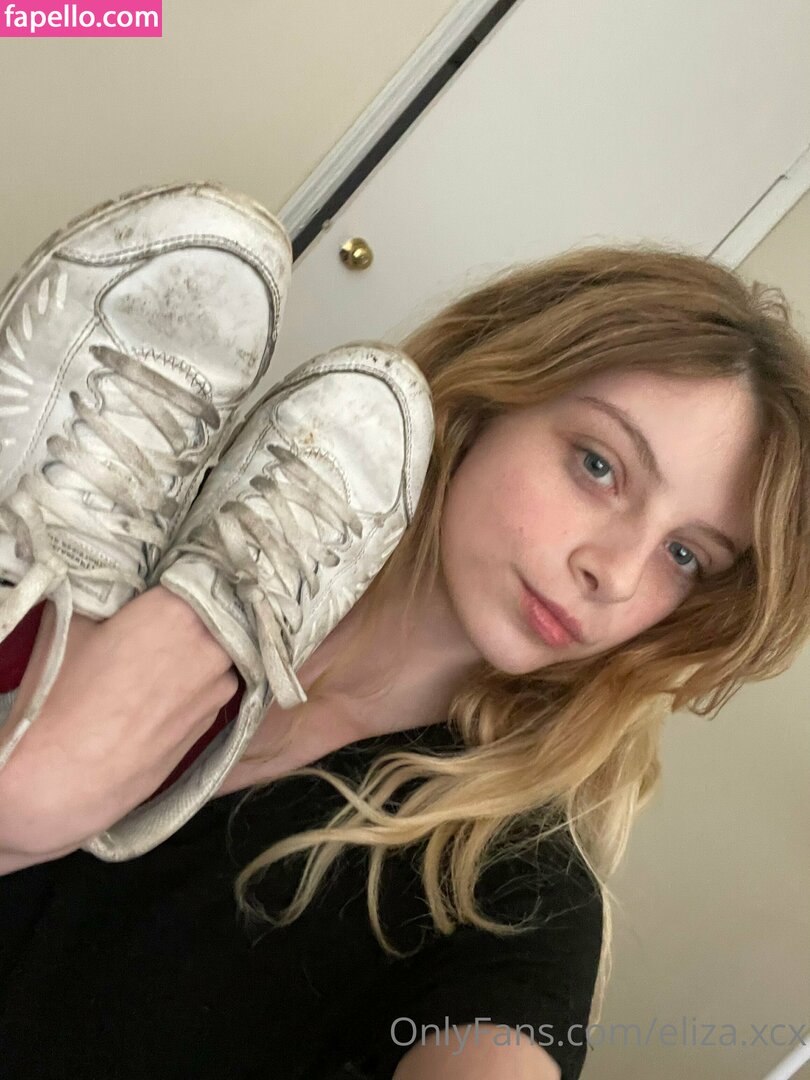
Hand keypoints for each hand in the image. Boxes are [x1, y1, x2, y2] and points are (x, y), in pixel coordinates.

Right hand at [0, 586, 237, 855]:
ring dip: (194, 655)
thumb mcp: (75, 625)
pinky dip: (192, 688)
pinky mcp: (214, 721)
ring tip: (152, 667)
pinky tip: (159, 697)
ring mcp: (219, 686)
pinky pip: (210, 689)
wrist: (66, 778)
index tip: (166, 585)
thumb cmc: (64, 695)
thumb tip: (118, 586)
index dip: (180, 580)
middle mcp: (213, 644)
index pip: (197, 575)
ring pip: (215, 654)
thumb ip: (108, 597)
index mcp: (180, 609)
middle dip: (190, 618)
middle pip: (211, 616)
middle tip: (155, 627)